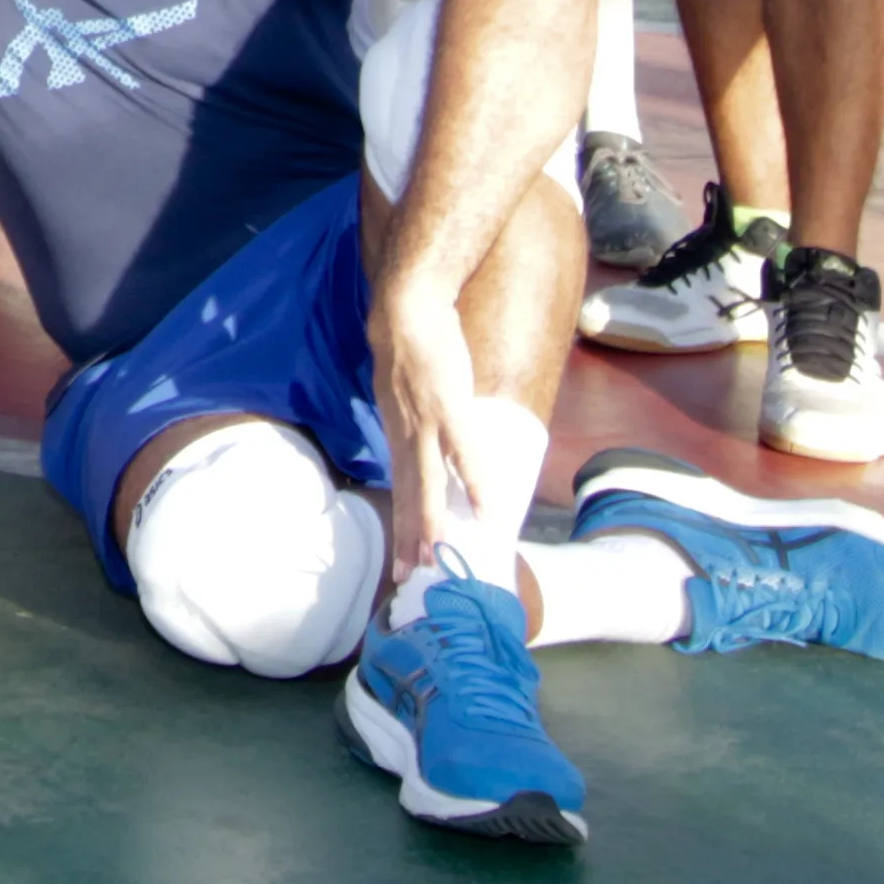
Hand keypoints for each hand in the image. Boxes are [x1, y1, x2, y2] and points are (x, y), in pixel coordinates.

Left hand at [367, 272, 491, 581]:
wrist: (407, 307)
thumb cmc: (411, 344)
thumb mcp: (403, 389)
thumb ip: (412, 417)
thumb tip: (425, 436)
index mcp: (397, 431)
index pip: (399, 486)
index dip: (400, 522)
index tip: (399, 555)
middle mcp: (406, 434)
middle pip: (408, 494)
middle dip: (407, 536)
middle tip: (407, 575)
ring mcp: (426, 422)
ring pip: (429, 482)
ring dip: (433, 522)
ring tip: (436, 558)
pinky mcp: (449, 406)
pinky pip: (466, 452)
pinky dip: (476, 483)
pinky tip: (487, 510)